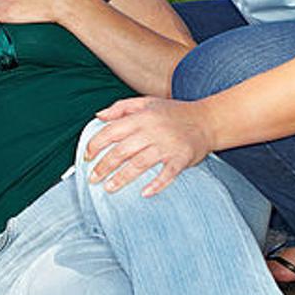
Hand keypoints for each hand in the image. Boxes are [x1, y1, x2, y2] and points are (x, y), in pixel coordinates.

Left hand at [85, 97, 214, 196]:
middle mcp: (152, 131)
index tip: (86, 157)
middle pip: (122, 151)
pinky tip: (144, 193)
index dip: (96, 145)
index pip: (112, 131)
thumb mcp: (147, 102)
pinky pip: (167, 173)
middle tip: (92, 179)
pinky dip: (157, 184)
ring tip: (109, 188)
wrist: (208, 120)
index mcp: (141, 117)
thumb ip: (121, 107)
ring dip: (122, 178)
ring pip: (139, 164)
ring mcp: (168, 145)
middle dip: (104, 166)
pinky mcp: (181, 158)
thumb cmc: (174, 113)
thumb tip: (98, 116)